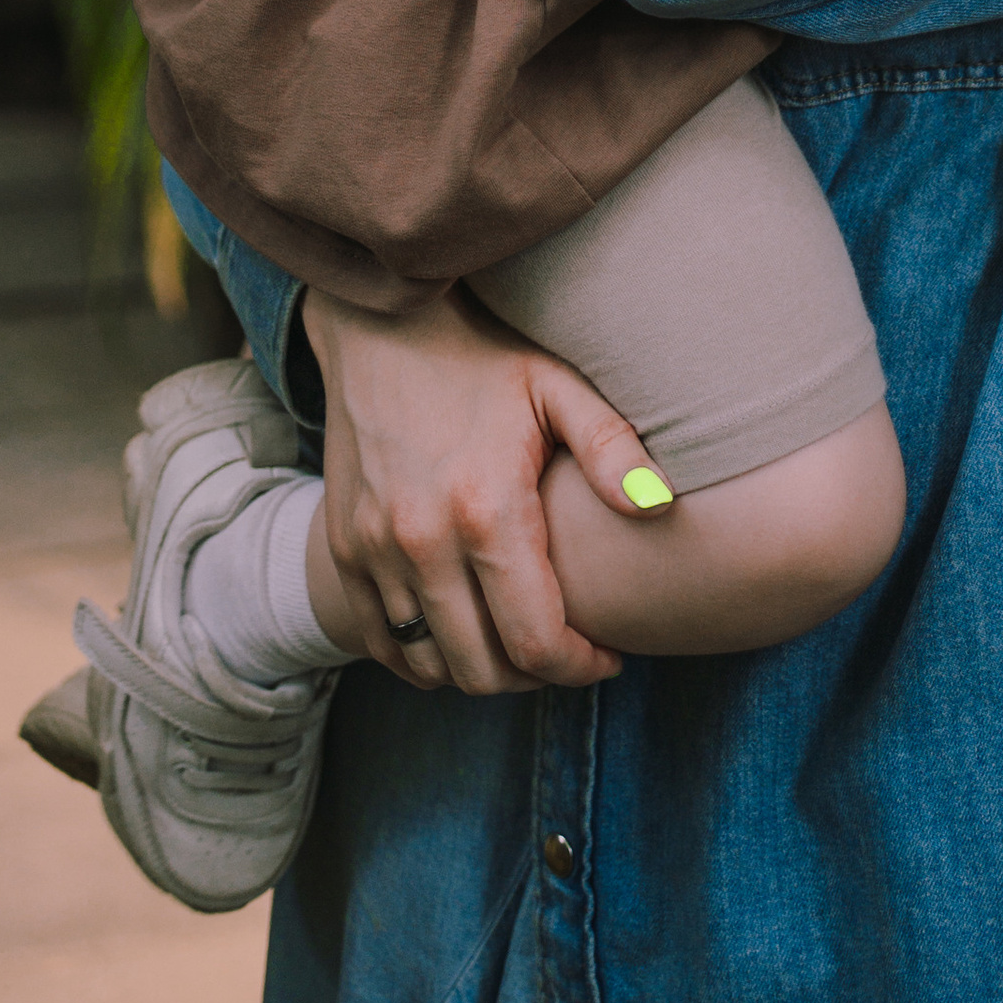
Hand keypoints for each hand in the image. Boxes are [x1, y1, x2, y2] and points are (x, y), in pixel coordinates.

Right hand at [303, 279, 667, 695]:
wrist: (380, 325)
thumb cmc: (481, 355)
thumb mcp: (556, 385)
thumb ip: (610, 448)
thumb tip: (660, 507)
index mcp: (486, 510)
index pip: (536, 640)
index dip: (580, 667)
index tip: (608, 656)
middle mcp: (422, 542)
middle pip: (484, 670)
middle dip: (538, 677)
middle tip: (570, 651)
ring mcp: (373, 550)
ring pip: (431, 666)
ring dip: (482, 672)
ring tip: (520, 642)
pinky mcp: (341, 550)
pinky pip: (382, 643)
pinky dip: (423, 659)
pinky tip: (462, 634)